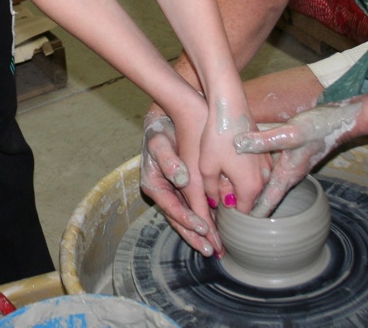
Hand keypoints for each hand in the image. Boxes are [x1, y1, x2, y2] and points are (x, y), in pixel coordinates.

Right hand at [141, 104, 223, 256]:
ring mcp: (170, 191)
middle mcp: (161, 191)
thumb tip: (179, 178)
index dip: (188, 220)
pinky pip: (190, 208)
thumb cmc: (162, 130)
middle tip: (212, 249)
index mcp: (152, 184)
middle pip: (178, 219)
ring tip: (215, 246)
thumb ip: (168, 159)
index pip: (172, 208)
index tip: (204, 227)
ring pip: (184, 218)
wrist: (166, 118)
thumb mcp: (160, 142)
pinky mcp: (180, 187)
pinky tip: (214, 228)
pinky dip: (201, 220)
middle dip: (194, 236)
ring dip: (199, 233)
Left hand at [199, 102, 270, 214]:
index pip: (242, 213)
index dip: (228, 215)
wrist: (229, 107)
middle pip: (249, 200)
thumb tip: (214, 203)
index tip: (216, 212)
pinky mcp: (265, 153)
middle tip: (216, 197)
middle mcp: (264, 179)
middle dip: (234, 201)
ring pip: (253, 185)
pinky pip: (256, 172)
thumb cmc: (217, 137)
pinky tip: (229, 165)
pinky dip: (245, 174)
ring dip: (240, 187)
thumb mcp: (206, 167)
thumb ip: (210, 191)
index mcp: (250, 187)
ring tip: (221, 180)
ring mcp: (267, 165)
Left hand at [234, 101, 361, 216]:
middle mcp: (288, 173)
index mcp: (287, 174)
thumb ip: (265, 140)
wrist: (339, 120)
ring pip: (267, 179)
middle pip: (266, 193)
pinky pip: (271, 165)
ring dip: (253, 185)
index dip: (253, 213)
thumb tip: (238, 145)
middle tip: (229, 208)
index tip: (239, 225)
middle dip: (250, 202)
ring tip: (232, 189)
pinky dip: (257, 167)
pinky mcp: (290, 153)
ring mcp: (290, 164)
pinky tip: (245, 159)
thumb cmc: (317, 129)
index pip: (268, 201)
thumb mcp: (290, 134)